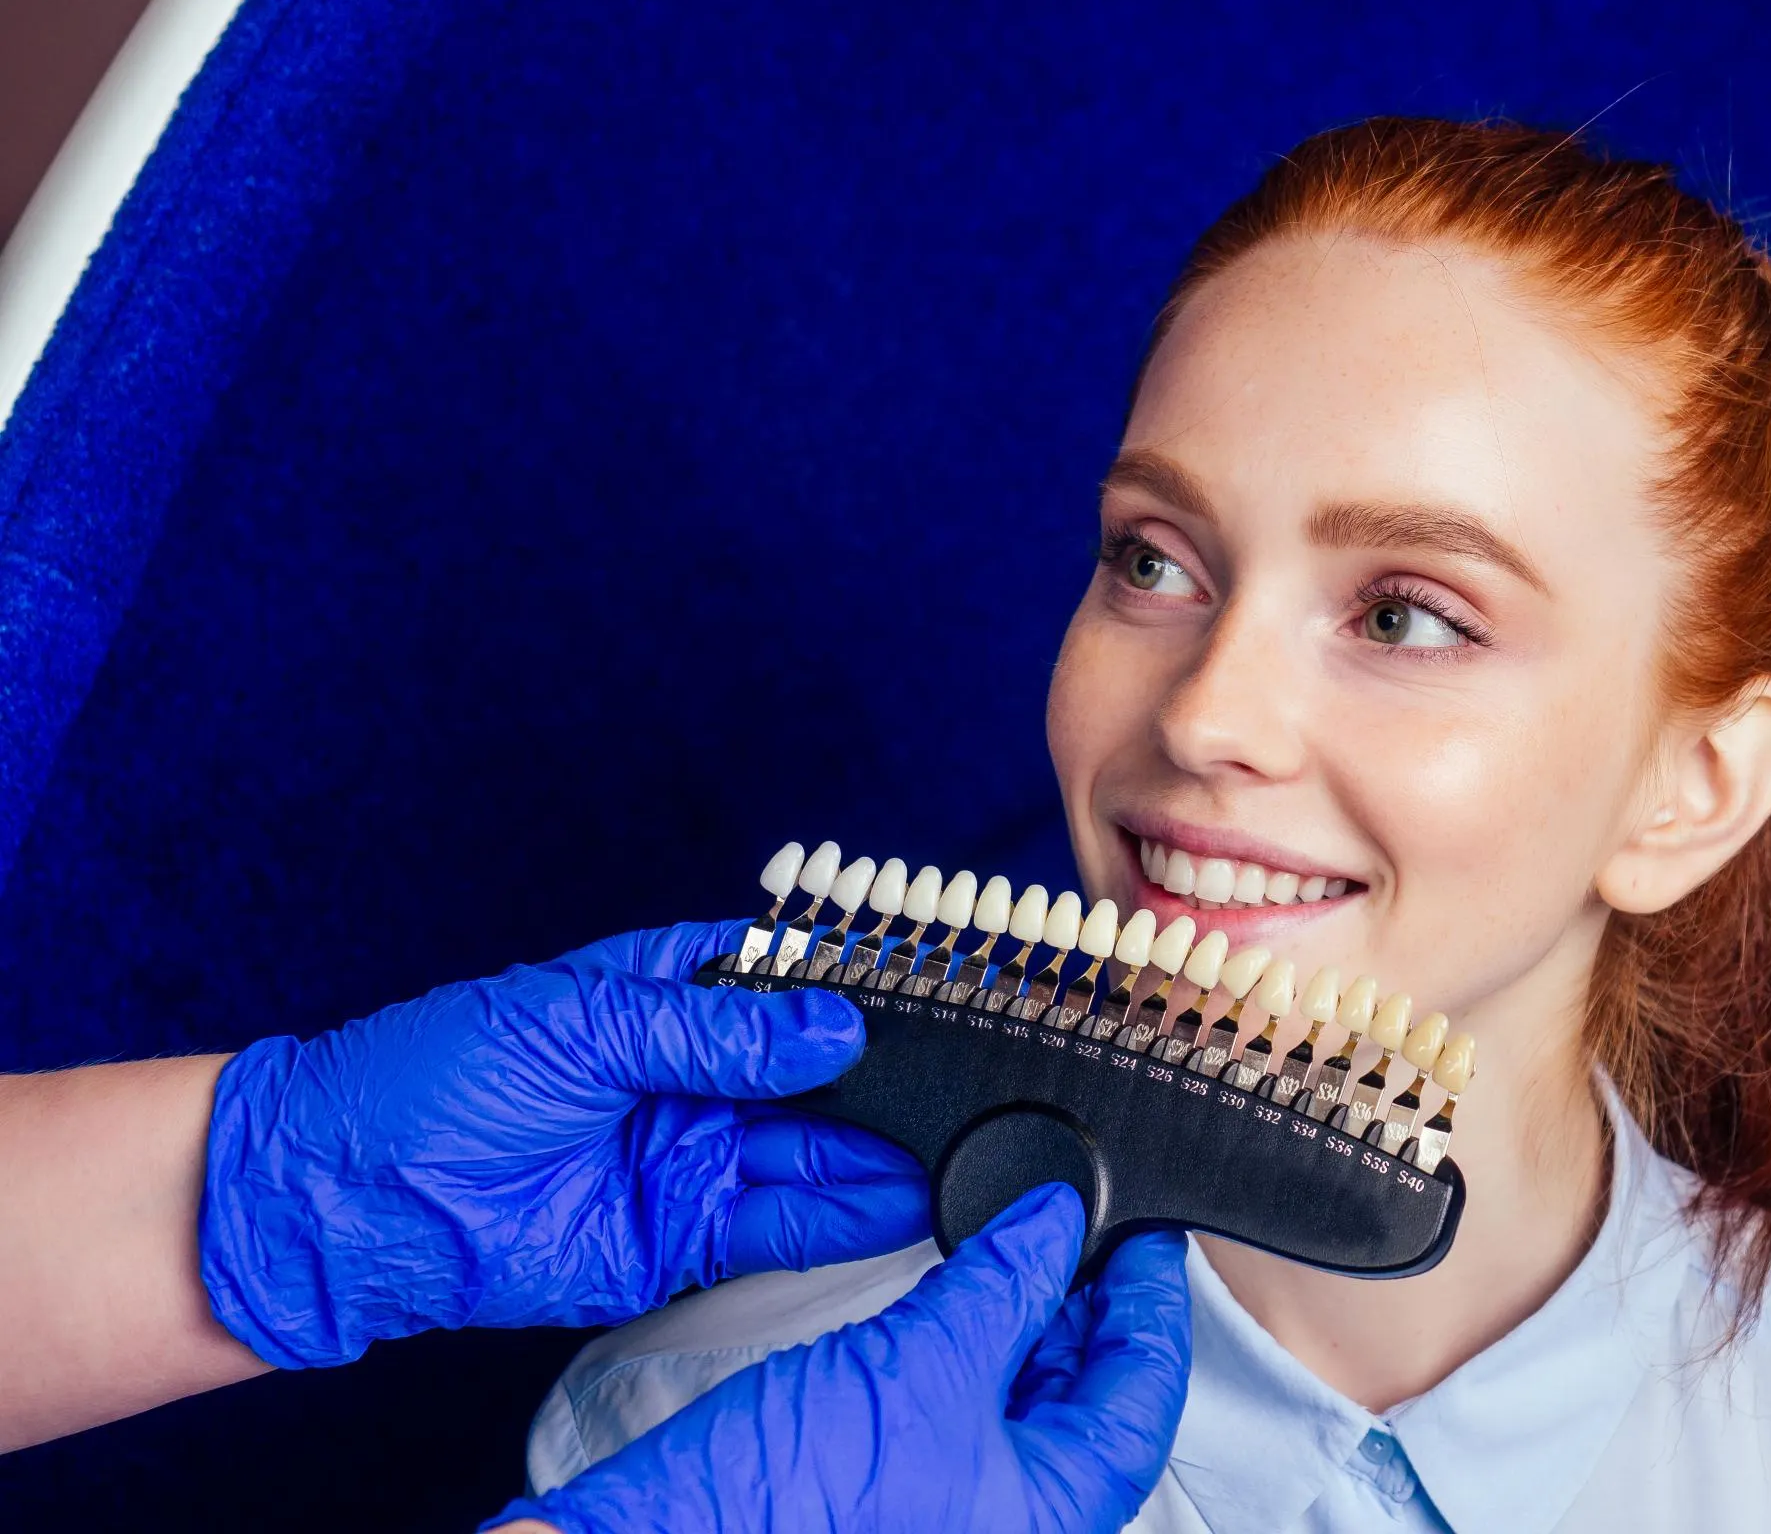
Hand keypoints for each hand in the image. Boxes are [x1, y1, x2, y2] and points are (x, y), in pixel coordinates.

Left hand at [200, 920, 928, 1368]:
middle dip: (890, 1083)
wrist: (346, 1200)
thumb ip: (715, 1032)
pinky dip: (844, 1221)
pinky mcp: (679, 1239)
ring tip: (960, 1149)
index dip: (858, 992)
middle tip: (969, 1083)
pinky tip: (905, 1206)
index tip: (938, 994)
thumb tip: (832, 1026)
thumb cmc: (432, 1078)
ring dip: (884, 1157)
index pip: (787, 986)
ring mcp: (691, 1158)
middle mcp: (693, 1077)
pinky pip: (779, 1230)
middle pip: (818, 1079)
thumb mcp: (582, 1023)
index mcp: (668, 994)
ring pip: (814, 1156)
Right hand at [488, 1185, 1190, 1533]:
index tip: (1146, 1238)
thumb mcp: (921, 1369)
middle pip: (1092, 1402)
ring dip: (1028, 1323)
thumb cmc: (781, 1511)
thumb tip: (1055, 1225)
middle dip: (1087, 1308)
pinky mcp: (896, 1497)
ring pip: (1027, 1407)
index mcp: (1054, 1518)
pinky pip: (963, 1415)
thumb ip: (1001, 1286)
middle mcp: (1015, 1524)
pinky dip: (970, 1350)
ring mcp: (956, 1514)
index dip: (1152, 1305)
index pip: (1144, 1399)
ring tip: (1018, 1247)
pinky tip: (952, 1299)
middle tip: (1079, 1228)